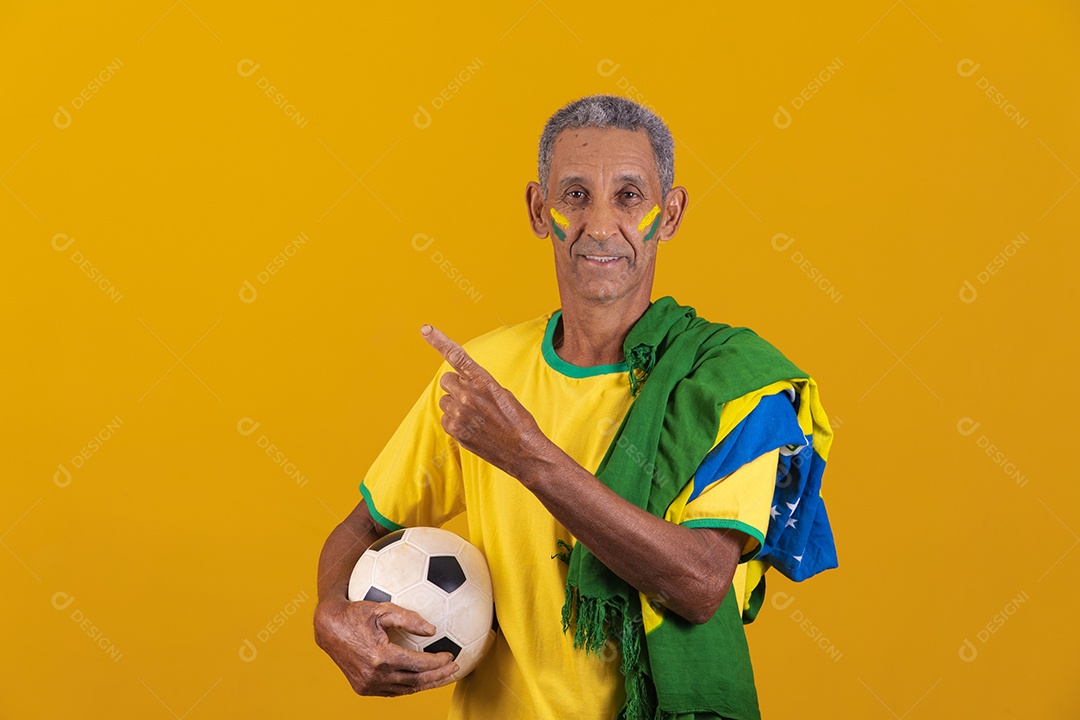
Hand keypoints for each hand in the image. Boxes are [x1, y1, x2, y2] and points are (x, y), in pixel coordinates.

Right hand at [313, 596, 458, 696]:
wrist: (328, 628)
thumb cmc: (356, 614)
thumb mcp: (382, 609)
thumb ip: (408, 619)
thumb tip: (432, 630)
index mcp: (380, 656)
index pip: (418, 664)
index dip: (438, 662)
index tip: (451, 656)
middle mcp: (374, 675)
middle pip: (415, 681)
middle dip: (438, 676)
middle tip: (455, 668)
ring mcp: (367, 685)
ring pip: (405, 689)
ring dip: (426, 684)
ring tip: (442, 675)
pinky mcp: (363, 688)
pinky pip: (392, 691)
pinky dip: (409, 686)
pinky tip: (421, 678)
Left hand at [421, 324, 549, 477]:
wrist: (524, 451)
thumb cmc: (518, 421)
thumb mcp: (503, 394)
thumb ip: (480, 384)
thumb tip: (462, 384)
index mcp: (484, 381)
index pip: (457, 356)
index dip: (439, 340)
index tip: (425, 329)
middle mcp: (469, 394)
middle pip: (446, 380)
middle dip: (456, 387)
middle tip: (470, 399)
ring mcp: (460, 413)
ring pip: (445, 401)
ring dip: (456, 406)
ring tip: (476, 417)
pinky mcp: (455, 430)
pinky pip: (445, 419)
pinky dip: (455, 422)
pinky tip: (472, 428)